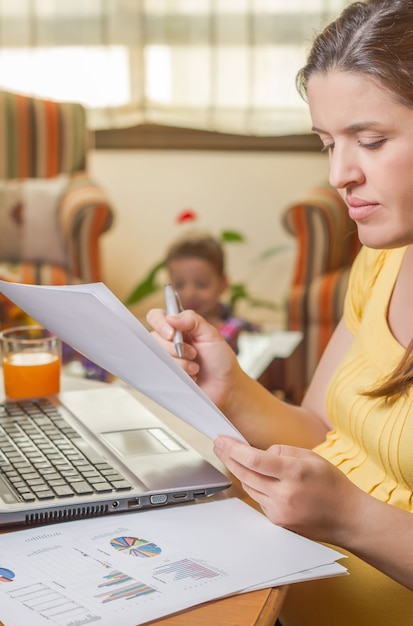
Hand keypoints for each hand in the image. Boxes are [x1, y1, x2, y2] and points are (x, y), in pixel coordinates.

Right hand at [146, 307, 241, 408]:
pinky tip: (192, 378)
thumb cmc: (220, 358)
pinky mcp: (166, 376)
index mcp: (178, 327)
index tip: (172, 335)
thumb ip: (192, 320)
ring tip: (196, 369)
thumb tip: (170, 317)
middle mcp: (168, 342)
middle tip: (194, 354)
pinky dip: (179, 375)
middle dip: (175, 348)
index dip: (160, 324)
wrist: (226, 386)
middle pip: (154, 338)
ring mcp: (166, 360)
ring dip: (180, 364)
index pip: (155, 317)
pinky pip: (161, 374)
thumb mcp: (211, 334)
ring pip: (158, 357)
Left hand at [213, 436, 366, 544]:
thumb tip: (259, 453)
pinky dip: (255, 486)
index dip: (233, 449)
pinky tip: (260, 478)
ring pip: (248, 487)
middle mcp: (285, 494)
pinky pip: (258, 499)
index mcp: (294, 473)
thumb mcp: (311, 456)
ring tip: (236, 458)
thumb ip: (282, 451)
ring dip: (240, 471)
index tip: (222, 440)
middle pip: (245, 474)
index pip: (254, 460)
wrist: (348, 518)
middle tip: (219, 445)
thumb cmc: (332, 485)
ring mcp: (280, 511)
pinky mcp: (277, 522)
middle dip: (228, 458)